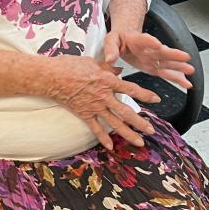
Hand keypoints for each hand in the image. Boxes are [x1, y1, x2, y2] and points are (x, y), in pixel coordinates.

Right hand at [39, 55, 161, 150]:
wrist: (52, 77)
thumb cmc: (70, 65)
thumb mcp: (92, 62)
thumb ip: (107, 68)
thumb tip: (119, 70)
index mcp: (107, 81)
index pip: (131, 89)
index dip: (145, 95)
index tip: (156, 99)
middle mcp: (104, 96)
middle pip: (126, 112)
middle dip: (140, 122)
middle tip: (151, 130)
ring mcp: (94, 107)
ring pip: (114, 123)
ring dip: (128, 134)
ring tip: (139, 142)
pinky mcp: (84, 114)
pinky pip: (96, 129)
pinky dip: (103, 138)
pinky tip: (110, 147)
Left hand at [102, 29, 193, 90]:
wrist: (125, 38)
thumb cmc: (118, 39)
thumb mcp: (111, 40)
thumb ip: (111, 49)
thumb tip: (110, 60)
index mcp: (137, 40)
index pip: (144, 40)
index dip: (150, 42)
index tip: (158, 44)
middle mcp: (149, 48)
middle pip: (162, 50)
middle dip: (173, 54)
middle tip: (184, 56)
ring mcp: (154, 58)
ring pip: (168, 62)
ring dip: (179, 66)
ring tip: (190, 70)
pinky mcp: (154, 67)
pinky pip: (167, 73)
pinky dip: (177, 78)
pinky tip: (186, 84)